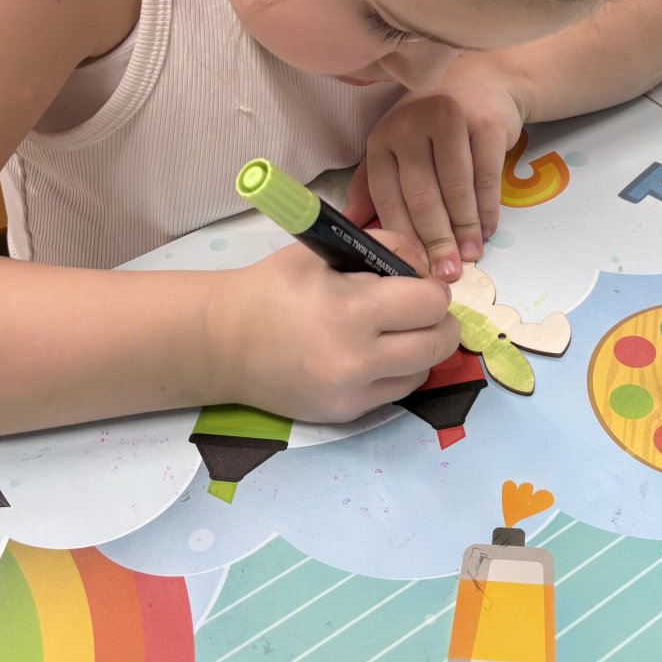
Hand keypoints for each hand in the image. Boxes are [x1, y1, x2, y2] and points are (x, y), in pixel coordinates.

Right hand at [209, 235, 458, 422]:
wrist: (222, 342)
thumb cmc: (272, 287)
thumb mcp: (325, 250)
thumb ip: (384, 247)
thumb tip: (427, 268)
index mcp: (351, 311)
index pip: (430, 303)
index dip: (431, 288)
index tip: (417, 283)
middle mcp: (357, 360)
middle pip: (438, 344)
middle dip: (438, 320)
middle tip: (418, 308)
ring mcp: (352, 394)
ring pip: (424, 371)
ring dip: (421, 348)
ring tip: (395, 330)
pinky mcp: (345, 415)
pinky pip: (396, 392)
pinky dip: (397, 371)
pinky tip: (374, 353)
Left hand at [345, 68, 526, 280]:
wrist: (481, 80)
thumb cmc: (433, 123)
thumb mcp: (396, 146)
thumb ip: (372, 184)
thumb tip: (350, 225)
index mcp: (383, 139)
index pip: (388, 196)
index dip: (402, 237)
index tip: (414, 270)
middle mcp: (411, 126)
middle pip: (423, 197)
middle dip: (436, 242)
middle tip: (447, 275)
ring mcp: (450, 120)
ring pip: (456, 191)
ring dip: (464, 231)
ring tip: (470, 257)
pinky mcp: (485, 123)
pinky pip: (486, 178)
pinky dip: (488, 210)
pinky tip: (488, 230)